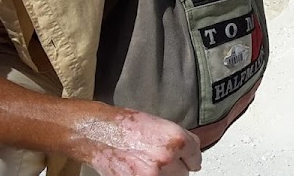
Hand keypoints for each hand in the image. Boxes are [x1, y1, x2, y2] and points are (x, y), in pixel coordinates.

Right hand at [71, 103, 201, 175]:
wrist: (98, 133)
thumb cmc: (124, 125)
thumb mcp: (158, 124)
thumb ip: (177, 138)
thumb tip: (191, 152)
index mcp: (176, 138)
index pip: (196, 157)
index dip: (189, 157)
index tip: (187, 160)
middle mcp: (167, 158)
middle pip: (184, 173)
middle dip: (175, 167)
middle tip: (160, 159)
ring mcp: (153, 175)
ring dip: (164, 175)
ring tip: (147, 164)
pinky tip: (139, 169)